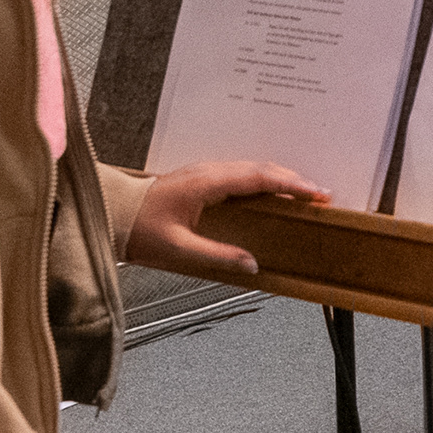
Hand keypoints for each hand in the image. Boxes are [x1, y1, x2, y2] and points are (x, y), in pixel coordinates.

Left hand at [122, 161, 327, 278]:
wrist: (112, 212)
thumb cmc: (139, 228)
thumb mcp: (178, 249)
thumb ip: (217, 255)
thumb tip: (251, 264)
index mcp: (206, 184)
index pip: (258, 178)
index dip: (291, 184)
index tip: (314, 193)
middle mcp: (208, 171)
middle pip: (261, 168)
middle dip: (294, 180)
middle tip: (321, 195)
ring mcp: (205, 172)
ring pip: (252, 168)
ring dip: (280, 178)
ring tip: (304, 193)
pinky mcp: (202, 178)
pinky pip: (241, 173)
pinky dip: (264, 180)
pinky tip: (272, 192)